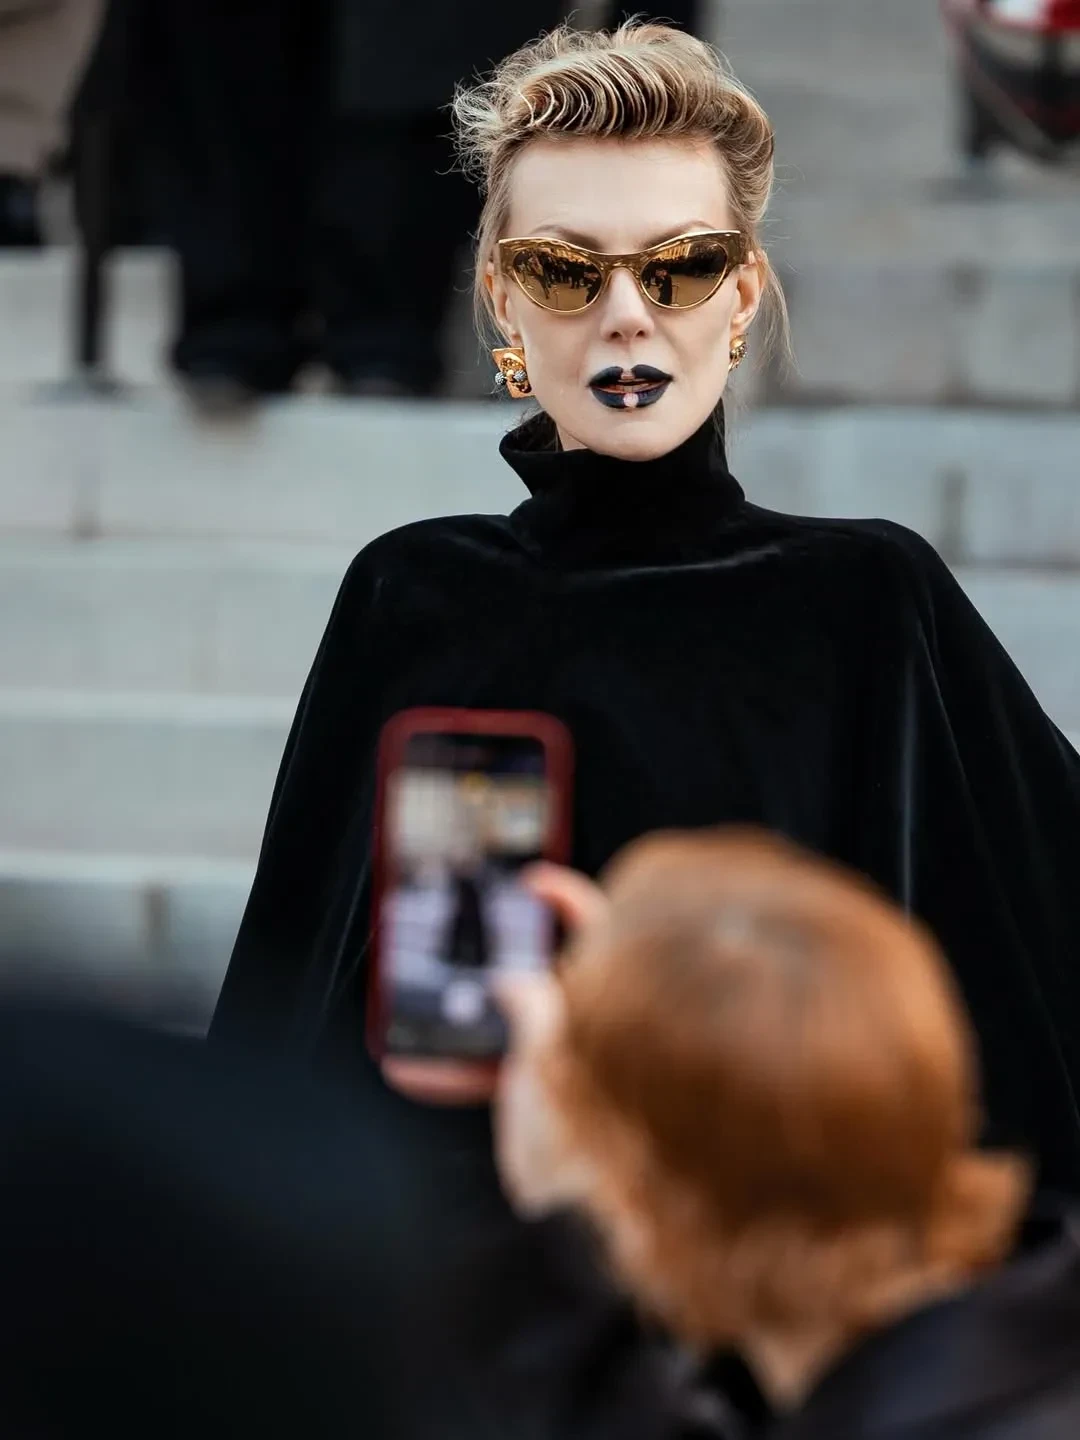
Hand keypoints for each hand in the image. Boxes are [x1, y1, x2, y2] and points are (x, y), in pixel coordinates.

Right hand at [380, 862, 605, 1108]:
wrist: (592, 1213)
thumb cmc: (598, 1128)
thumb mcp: (552, 1046)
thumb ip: (528, 999)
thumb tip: (510, 980)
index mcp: (618, 995)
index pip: (600, 928)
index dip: (564, 898)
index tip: (530, 880)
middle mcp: (599, 1022)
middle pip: (542, 973)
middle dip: (493, 962)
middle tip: (458, 946)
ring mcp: (572, 1060)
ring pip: (509, 1024)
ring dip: (459, 1020)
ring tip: (413, 1013)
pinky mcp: (546, 1097)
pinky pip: (496, 1071)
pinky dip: (457, 1068)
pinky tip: (413, 1068)